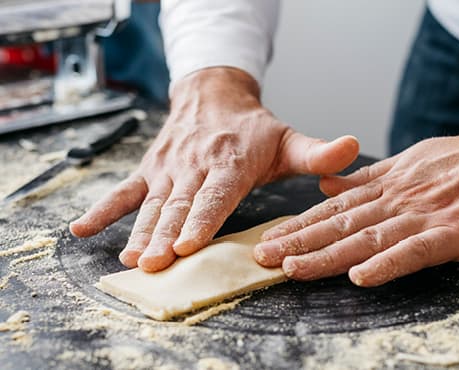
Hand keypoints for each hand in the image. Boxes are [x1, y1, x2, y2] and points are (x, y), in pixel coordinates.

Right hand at [70, 67, 358, 271]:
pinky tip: (82, 229)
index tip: (188, 243)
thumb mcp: (289, 139)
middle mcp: (196, 165)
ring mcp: (169, 168)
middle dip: (166, 236)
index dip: (202, 219)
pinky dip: (104, 209)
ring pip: (153, 203)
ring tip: (130, 258)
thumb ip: (319, 153)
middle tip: (155, 264)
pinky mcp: (150, 170)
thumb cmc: (254, 128)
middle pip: (180, 205)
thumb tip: (353, 150)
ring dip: (139, 231)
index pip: (216, 194)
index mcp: (231, 161)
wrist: (213, 95)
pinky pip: (124, 190)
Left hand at [254, 112, 458, 286]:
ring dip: (329, 255)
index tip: (271, 238)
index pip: (336, 207)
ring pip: (369, 237)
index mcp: (389, 183)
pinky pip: (415, 250)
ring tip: (294, 269)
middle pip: (341, 223)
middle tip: (263, 257)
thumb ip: (368, 178)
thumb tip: (327, 183)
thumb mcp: (412, 161)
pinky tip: (362, 276)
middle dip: (299, 241)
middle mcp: (400, 197)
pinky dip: (387, 264)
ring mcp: (426, 214)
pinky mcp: (455, 231)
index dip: (300, 224)